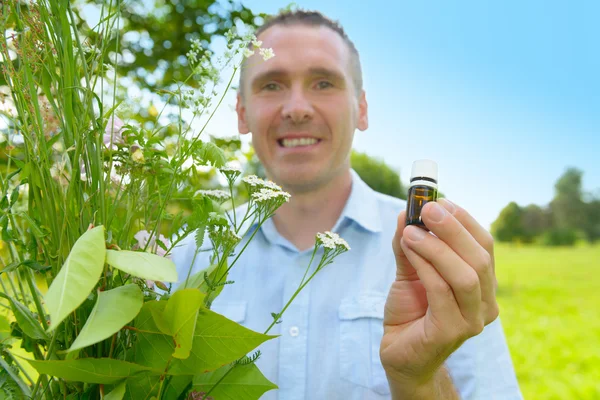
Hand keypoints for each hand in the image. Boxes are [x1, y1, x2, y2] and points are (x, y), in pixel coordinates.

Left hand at [381, 198, 499, 387]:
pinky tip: (407, 249)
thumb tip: (405, 212)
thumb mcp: (409, 270)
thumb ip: (410, 244)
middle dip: (453, 228)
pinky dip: (424, 266)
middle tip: (426, 208)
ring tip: (410, 231)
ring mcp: (472, 320)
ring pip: (465, 275)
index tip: (438, 199)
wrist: (400, 354)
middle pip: (480, 257)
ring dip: (437, 247)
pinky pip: (441, 291)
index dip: (463, 219)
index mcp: (483, 284)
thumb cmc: (410, 311)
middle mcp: (485, 303)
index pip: (485, 245)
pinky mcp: (451, 332)